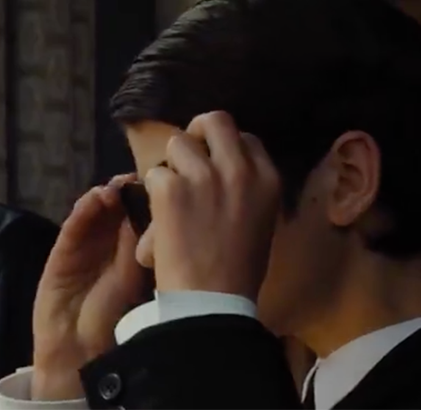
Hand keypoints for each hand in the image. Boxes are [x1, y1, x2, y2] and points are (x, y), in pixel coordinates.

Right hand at [31, 175, 147, 399]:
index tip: (160, 180)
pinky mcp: (62, 251)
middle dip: (126, 190)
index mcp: (127, 251)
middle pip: (115, 209)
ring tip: (117, 184)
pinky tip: (95, 198)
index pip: (136, 216)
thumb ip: (145, 248)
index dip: (146, 197)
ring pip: (94, 212)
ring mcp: (82, 245)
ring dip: (105, 195)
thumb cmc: (112, 318)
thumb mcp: (137, 279)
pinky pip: (74, 226)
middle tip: (138, 175)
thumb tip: (165, 214)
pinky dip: (84, 210)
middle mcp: (105, 244)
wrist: (78, 347)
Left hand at [137, 111, 281, 300]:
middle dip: (196, 134)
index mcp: (268, 179)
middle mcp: (240, 170)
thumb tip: (220, 170)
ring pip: (176, 144)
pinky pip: (154, 174)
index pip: (246, 139)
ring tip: (171, 197)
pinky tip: (159, 217)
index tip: (213, 167)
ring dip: (169, 166)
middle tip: (185, 158)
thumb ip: (244, 189)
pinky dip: (152, 194)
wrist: (211, 300)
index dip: (224, 149)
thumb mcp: (258, 221)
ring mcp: (205, 176)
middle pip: (215, 121)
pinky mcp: (172, 188)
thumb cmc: (236, 271)